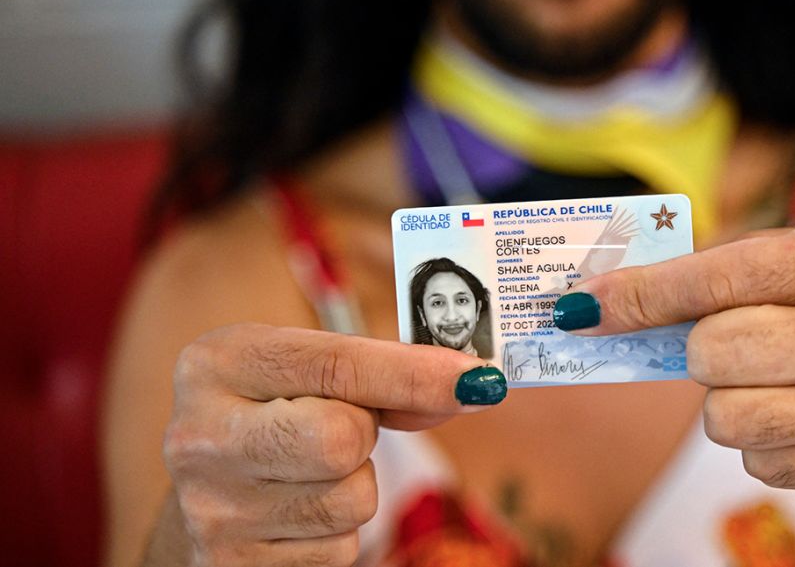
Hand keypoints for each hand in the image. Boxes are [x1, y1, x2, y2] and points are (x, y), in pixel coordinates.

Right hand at [162, 324, 505, 565]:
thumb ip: (383, 375)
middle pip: (341, 438)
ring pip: (351, 499)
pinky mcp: (234, 565)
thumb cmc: (275, 411)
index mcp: (217, 364)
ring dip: (354, 484)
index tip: (477, 379)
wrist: (205, 487)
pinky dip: (337, 530)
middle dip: (365, 434)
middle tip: (347, 428)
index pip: (335, 364)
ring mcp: (212, 508)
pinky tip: (298, 510)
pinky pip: (339, 548)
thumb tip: (469, 388)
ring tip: (311, 470)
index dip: (415, 373)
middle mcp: (201, 435)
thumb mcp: (308, 371)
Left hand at [555, 219, 794, 494]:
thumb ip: (722, 270)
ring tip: (775, 376)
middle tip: (733, 341)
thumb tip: (605, 303)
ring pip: (725, 420)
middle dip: (703, 349)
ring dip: (728, 400)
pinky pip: (757, 463)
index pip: (719, 278)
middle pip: (712, 355)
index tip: (582, 306)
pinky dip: (762, 439)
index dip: (641, 294)